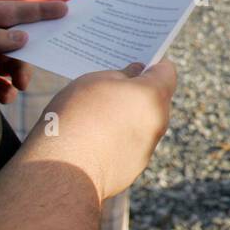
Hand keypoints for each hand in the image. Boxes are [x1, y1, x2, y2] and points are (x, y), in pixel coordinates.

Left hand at [0, 0, 67, 102]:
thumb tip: (25, 38)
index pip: (15, 12)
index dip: (40, 11)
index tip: (65, 9)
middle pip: (18, 44)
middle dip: (27, 57)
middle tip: (33, 67)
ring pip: (12, 66)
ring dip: (19, 76)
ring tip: (17, 87)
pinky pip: (0, 86)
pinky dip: (5, 92)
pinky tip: (4, 97)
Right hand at [25, 60, 177, 201]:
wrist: (63, 168)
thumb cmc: (77, 117)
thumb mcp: (94, 81)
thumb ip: (121, 74)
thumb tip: (135, 73)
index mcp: (153, 95)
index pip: (167, 71)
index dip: (154, 64)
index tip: (140, 61)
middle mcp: (159, 122)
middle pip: (156, 99)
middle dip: (139, 91)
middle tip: (113, 85)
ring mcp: (149, 147)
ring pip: (144, 123)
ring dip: (129, 116)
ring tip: (99, 114)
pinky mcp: (136, 167)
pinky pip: (132, 145)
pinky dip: (120, 139)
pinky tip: (96, 139)